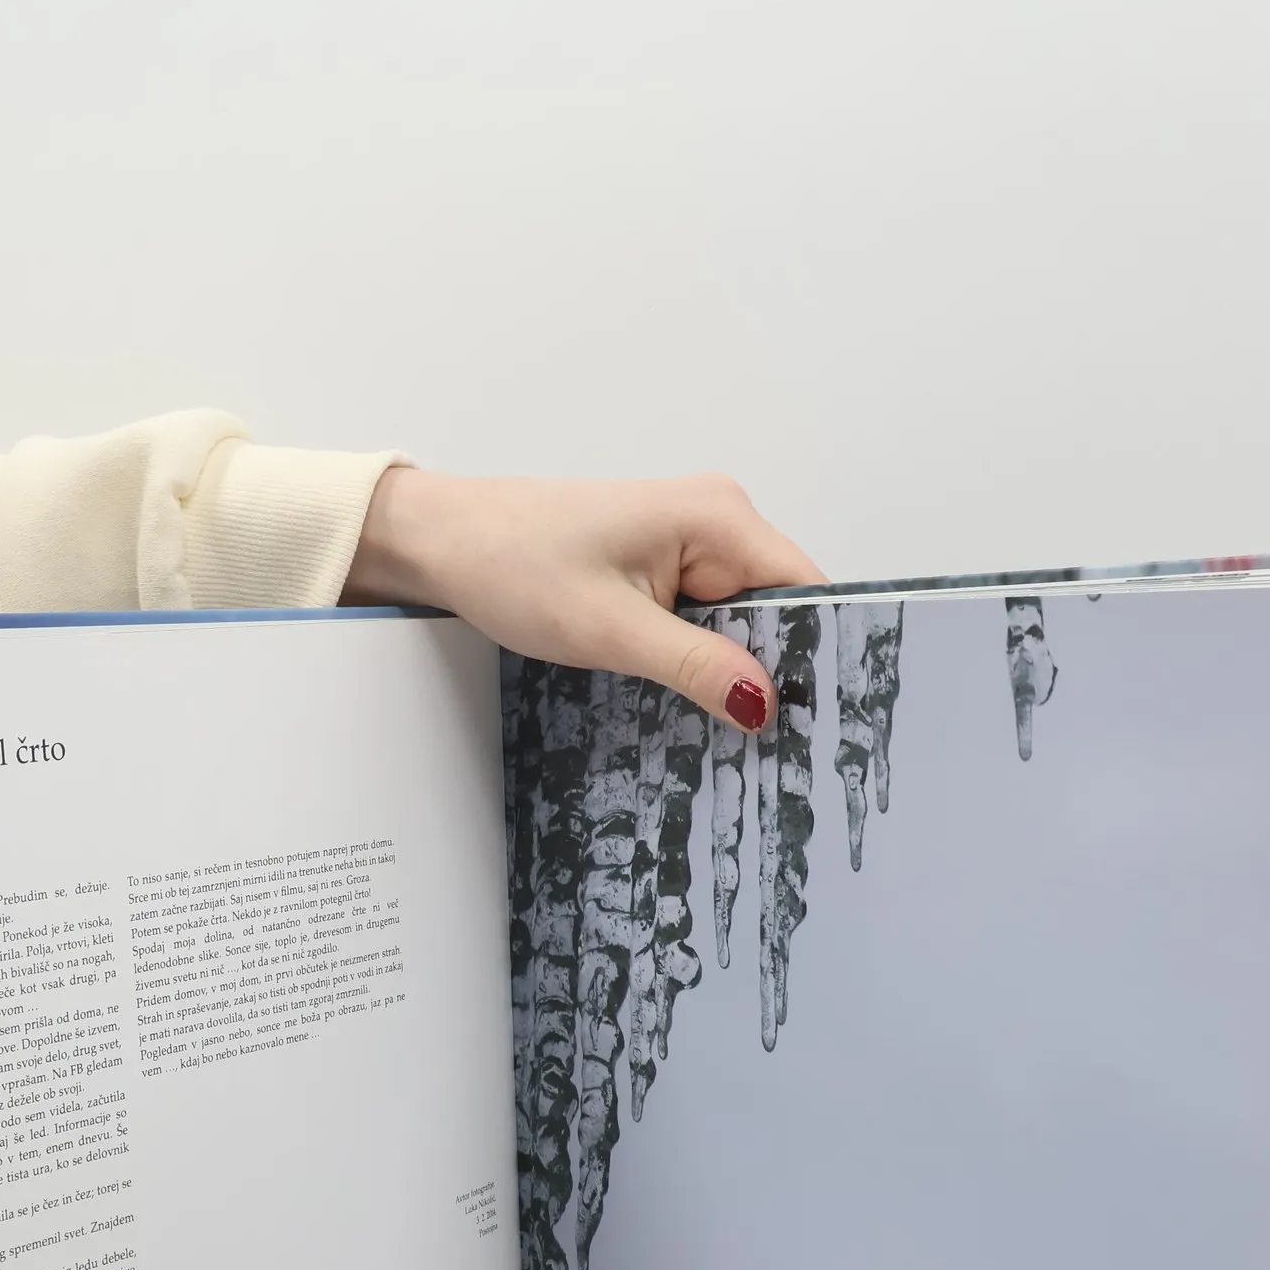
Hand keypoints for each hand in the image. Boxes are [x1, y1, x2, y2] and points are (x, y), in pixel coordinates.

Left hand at [343, 470, 825, 729]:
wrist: (441, 541)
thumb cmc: (511, 563)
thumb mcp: (608, 628)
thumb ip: (695, 665)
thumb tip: (767, 705)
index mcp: (718, 516)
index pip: (806, 590)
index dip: (820, 656)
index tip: (827, 726)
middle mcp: (717, 519)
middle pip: (781, 609)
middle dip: (777, 674)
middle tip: (782, 753)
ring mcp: (690, 542)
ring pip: (743, 622)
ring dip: (735, 673)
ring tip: (742, 741)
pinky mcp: (663, 565)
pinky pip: (707, 620)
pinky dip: (703, 660)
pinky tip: (699, 704)